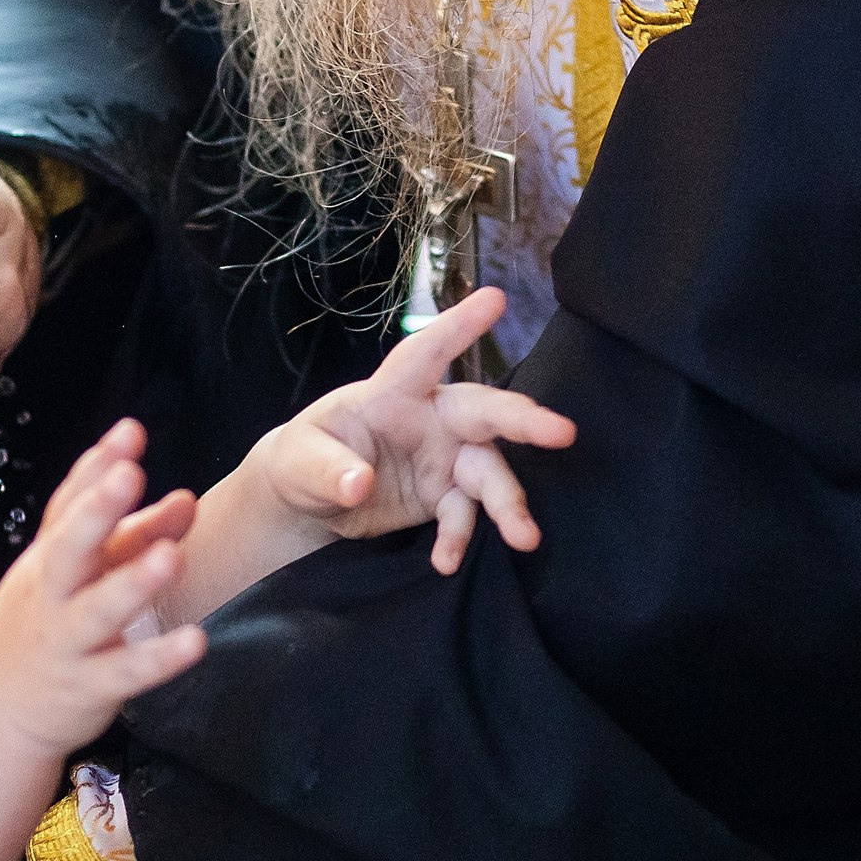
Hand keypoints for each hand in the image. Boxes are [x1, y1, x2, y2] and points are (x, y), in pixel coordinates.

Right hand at [0, 419, 208, 754]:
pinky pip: (123, 673)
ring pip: (95, 611)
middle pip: (68, 549)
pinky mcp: (87, 688)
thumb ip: (136, 535)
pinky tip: (196, 640)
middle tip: (130, 475)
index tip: (130, 432)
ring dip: (131, 582)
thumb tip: (186, 498)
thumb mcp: (81, 577)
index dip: (96, 469)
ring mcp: (66, 643)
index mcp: (48, 561)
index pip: (67, 506)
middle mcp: (51, 597)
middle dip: (96, 511)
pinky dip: (158, 658)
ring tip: (172, 556)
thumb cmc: (46, 628)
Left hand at [255, 287, 576, 573]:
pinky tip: (447, 562)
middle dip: (524, 421)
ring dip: (506, 503)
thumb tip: (357, 483)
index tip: (496, 298)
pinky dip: (458, 538)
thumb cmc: (301, 460)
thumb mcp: (297, 461)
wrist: (308, 503)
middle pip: (483, 412)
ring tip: (525, 537)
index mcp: (392, 392)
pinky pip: (462, 515)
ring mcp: (442, 458)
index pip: (426, 353)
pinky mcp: (441, 496)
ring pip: (486, 472)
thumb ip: (326, 468)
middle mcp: (429, 418)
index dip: (458, 328)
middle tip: (563, 433)